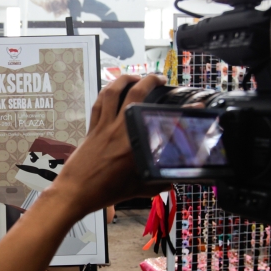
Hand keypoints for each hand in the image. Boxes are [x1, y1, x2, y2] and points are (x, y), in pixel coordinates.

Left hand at [49, 74, 170, 218]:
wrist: (75, 193)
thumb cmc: (103, 193)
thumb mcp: (136, 190)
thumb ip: (156, 185)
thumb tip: (171, 183)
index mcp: (134, 146)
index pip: (163, 124)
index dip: (183, 112)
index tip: (195, 106)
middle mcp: (120, 131)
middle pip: (136, 95)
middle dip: (150, 81)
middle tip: (159, 79)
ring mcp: (103, 127)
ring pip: (113, 93)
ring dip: (124, 79)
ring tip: (135, 77)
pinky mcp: (91, 129)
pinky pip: (99, 104)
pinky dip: (106, 93)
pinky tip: (112, 90)